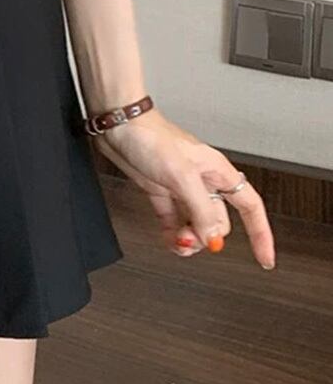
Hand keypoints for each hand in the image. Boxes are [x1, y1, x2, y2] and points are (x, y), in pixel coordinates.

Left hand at [93, 108, 275, 268]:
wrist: (118, 125)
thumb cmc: (151, 137)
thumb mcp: (183, 176)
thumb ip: (201, 209)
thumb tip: (213, 238)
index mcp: (217, 171)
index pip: (250, 206)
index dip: (261, 233)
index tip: (264, 259)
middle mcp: (202, 179)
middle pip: (219, 220)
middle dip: (209, 237)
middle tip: (191, 240)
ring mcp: (180, 186)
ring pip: (195, 223)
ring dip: (189, 238)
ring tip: (177, 242)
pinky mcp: (160, 190)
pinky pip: (173, 219)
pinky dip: (172, 233)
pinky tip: (169, 240)